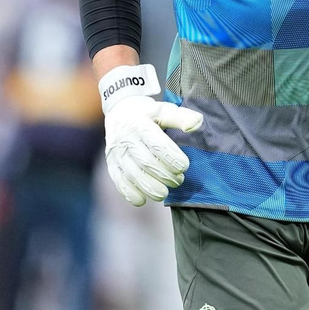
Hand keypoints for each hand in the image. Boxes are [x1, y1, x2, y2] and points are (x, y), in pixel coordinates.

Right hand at [100, 65, 202, 206]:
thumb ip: (181, 117)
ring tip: (164, 193)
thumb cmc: (147, 114)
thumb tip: (197, 123)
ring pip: (132, 174)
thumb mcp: (164, 110)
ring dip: (149, 187)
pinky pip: (118, 181)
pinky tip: (143, 200)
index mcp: (140, 124)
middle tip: (178, 181)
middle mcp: (126, 139)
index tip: (184, 166)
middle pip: (146, 162)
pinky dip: (130, 193)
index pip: (157, 144)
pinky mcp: (111, 164)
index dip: (171, 158)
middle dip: (164, 176)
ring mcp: (116, 153)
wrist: (119, 112)